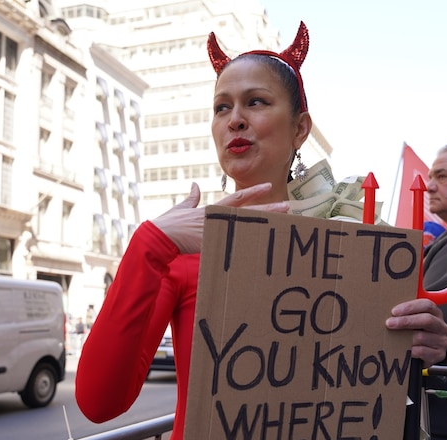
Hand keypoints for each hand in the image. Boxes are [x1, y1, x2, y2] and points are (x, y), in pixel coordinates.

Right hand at [152, 182, 287, 253]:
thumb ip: (191, 197)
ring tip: (281, 224)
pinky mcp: (213, 244)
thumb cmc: (170, 223)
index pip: (239, 197)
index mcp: (213, 209)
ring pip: (247, 228)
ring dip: (264, 227)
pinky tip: (262, 246)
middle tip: (287, 206)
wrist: (159, 237)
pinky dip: (248, 245)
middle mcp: (219, 218)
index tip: (269, 186)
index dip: (255, 192)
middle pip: (249, 212)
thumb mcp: (182, 207)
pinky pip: (235, 245)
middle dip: (269, 208)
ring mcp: (218, 231)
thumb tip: (194, 185)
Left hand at [385, 299, 446, 367]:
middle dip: (405, 321)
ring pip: (421, 337)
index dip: (410, 307)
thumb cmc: (415, 334)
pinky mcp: (439, 355)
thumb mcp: (412, 321)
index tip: (394, 311)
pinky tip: (402, 349)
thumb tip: (389, 310)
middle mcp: (441, 326)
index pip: (427, 305)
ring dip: (404, 337)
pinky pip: (422, 351)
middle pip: (426, 319)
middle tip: (389, 323)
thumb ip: (406, 313)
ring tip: (393, 338)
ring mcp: (442, 341)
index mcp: (436, 314)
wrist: (423, 355)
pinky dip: (409, 350)